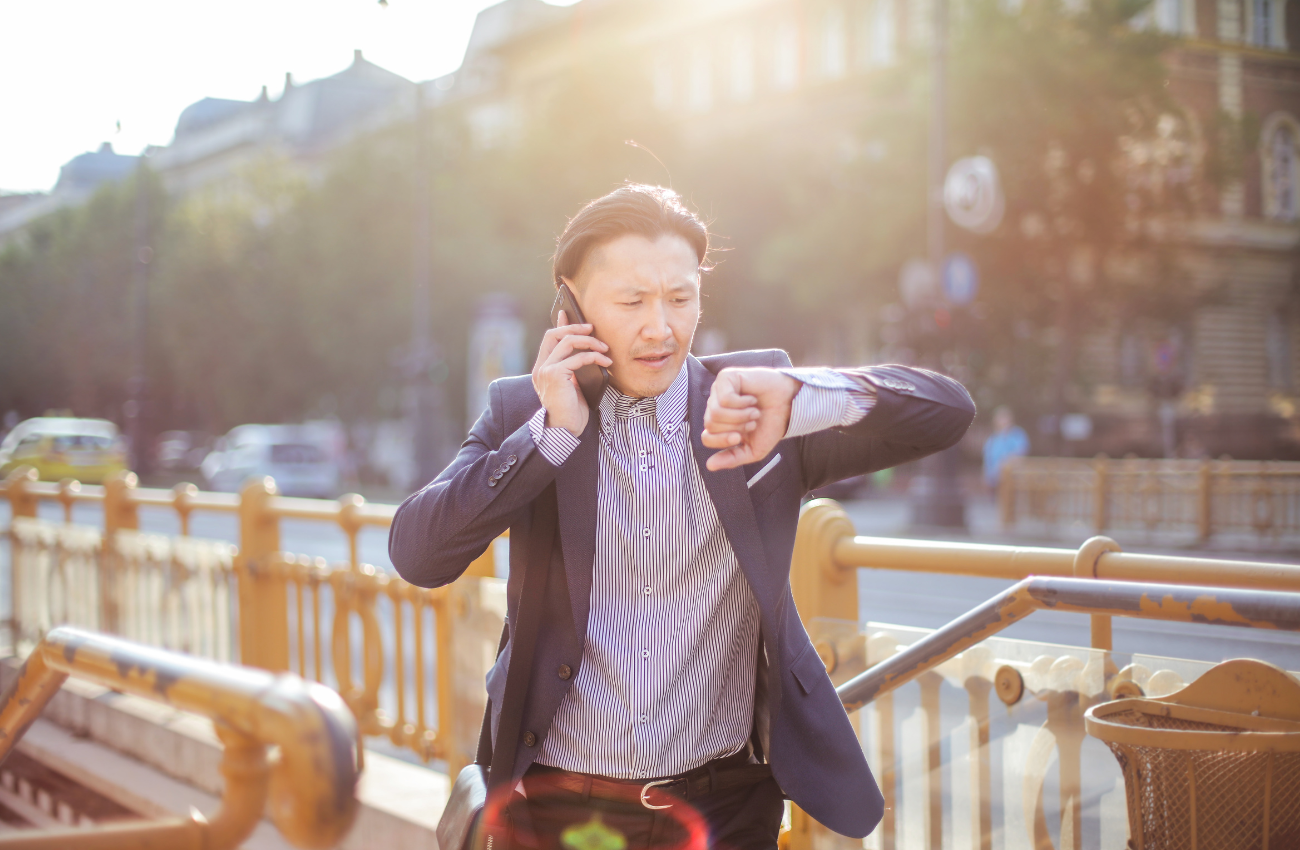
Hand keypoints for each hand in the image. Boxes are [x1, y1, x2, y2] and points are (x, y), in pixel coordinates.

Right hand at [532, 311, 611, 436]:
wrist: (565, 429)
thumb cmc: (572, 409)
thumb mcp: (573, 383)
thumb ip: (573, 366)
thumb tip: (583, 350)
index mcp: (542, 368)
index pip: (549, 338)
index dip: (560, 325)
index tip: (568, 313)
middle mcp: (540, 367)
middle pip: (555, 334)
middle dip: (576, 328)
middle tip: (593, 330)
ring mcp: (545, 371)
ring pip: (567, 342)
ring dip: (589, 342)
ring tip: (604, 348)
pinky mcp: (555, 375)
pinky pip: (577, 358)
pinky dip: (594, 357)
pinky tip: (605, 362)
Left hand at [702, 368, 799, 470]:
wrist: (789, 405)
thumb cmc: (770, 425)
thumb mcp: (753, 450)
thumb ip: (732, 459)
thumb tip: (709, 466)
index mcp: (719, 424)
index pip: (707, 438)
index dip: (723, 440)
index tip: (740, 437)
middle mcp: (715, 406)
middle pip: (711, 425)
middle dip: (736, 426)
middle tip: (752, 421)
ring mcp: (719, 391)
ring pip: (716, 412)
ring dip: (741, 415)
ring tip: (754, 411)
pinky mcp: (726, 377)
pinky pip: (725, 398)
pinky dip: (743, 403)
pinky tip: (752, 399)